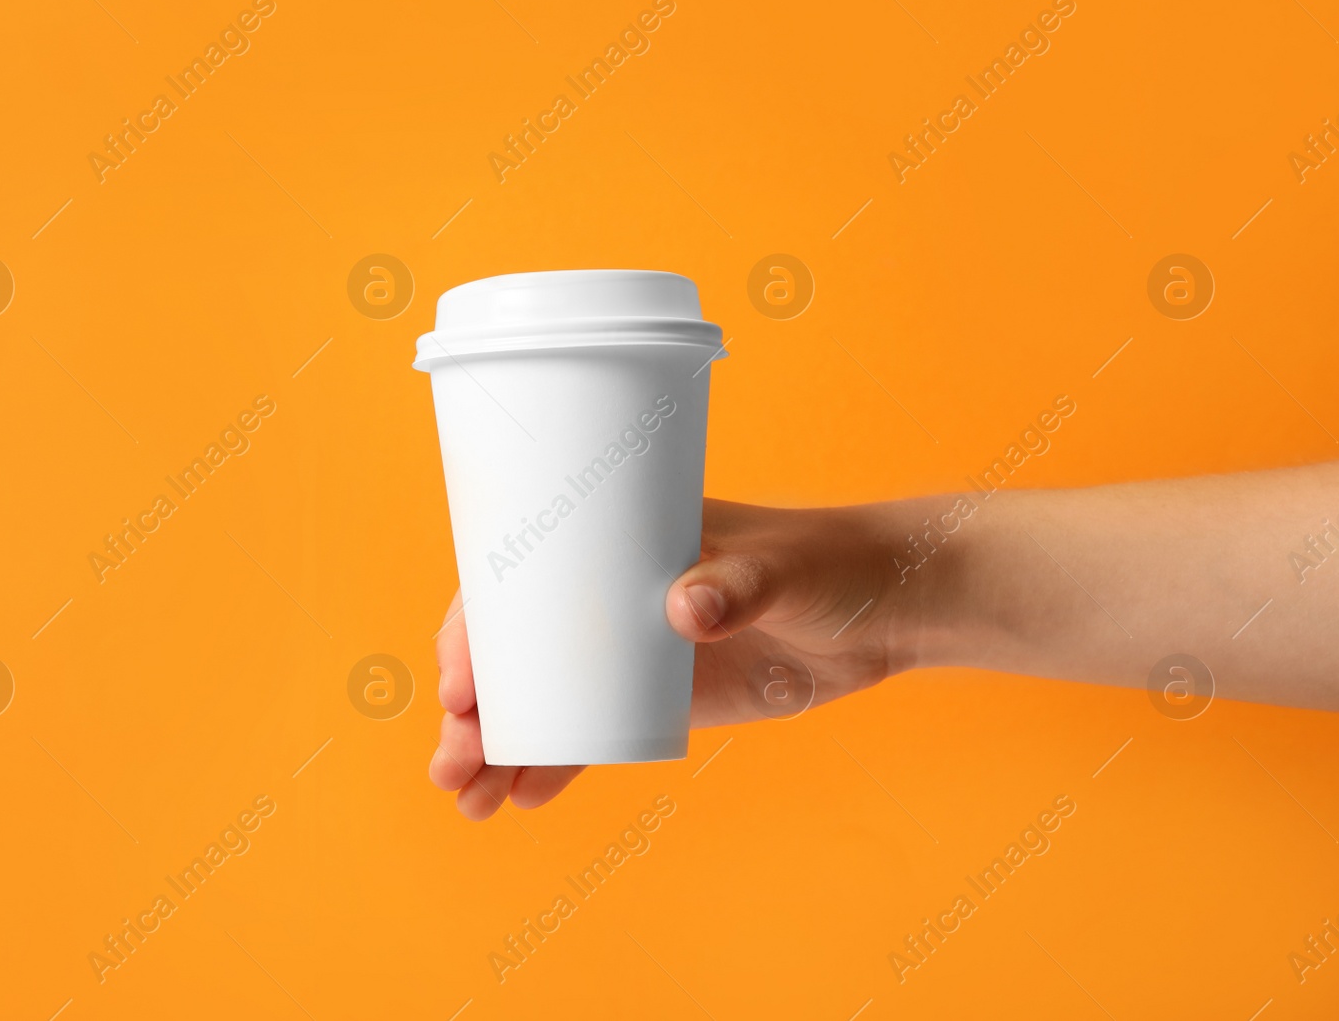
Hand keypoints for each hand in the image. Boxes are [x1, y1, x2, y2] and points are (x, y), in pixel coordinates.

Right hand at [427, 498, 932, 819]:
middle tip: (451, 764)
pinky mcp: (658, 699)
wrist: (887, 611)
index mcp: (613, 539)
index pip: (517, 579)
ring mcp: (627, 652)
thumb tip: (684, 610)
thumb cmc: (830, 562)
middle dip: (469, 709)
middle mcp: (605, 596)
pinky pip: (587, 735)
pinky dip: (551, 764)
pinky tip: (521, 798)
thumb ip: (737, 583)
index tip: (457, 684)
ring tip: (468, 800)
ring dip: (495, 748)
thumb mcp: (781, 566)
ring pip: (540, 701)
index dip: (472, 629)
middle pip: (511, 651)